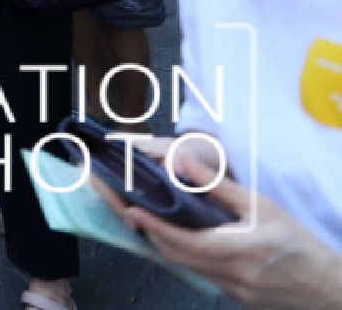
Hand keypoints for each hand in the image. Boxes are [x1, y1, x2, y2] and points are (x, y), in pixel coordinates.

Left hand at [96, 136, 341, 309]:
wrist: (328, 287)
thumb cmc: (299, 243)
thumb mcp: (262, 207)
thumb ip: (219, 186)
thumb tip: (184, 160)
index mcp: (240, 250)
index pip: (186, 241)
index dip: (155, 226)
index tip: (134, 211)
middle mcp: (232, 275)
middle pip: (177, 258)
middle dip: (153, 235)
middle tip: (136, 213)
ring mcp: (232, 290)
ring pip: (186, 269)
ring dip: (167, 247)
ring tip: (152, 224)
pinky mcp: (235, 298)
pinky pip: (201, 277)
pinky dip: (187, 259)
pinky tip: (183, 243)